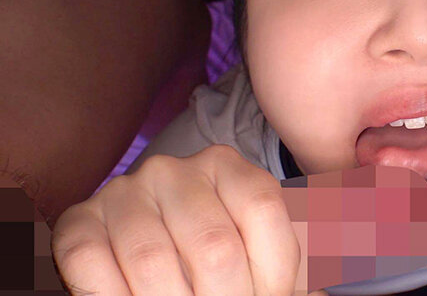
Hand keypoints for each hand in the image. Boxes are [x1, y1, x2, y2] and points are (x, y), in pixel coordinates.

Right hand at [51, 144, 309, 294]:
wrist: (151, 245)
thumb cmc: (220, 260)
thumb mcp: (265, 253)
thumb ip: (297, 266)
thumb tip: (322, 286)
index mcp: (229, 167)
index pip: (265, 212)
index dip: (276, 274)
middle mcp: (175, 170)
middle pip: (214, 246)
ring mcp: (124, 192)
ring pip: (153, 263)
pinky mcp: (79, 222)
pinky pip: (91, 265)